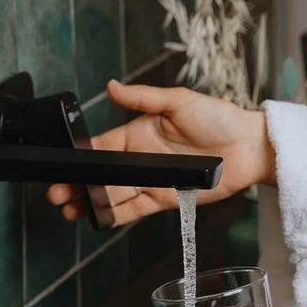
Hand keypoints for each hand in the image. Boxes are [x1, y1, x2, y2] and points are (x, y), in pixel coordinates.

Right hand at [47, 80, 275, 225]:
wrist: (248, 148)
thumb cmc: (218, 118)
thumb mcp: (178, 101)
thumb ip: (142, 98)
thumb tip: (110, 87)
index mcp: (137, 134)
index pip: (100, 149)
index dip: (80, 159)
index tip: (62, 167)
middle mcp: (140, 160)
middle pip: (101, 177)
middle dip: (78, 186)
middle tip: (58, 195)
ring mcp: (150, 181)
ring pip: (113, 196)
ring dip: (91, 204)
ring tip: (70, 211)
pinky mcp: (164, 199)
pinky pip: (134, 210)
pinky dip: (115, 216)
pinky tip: (96, 219)